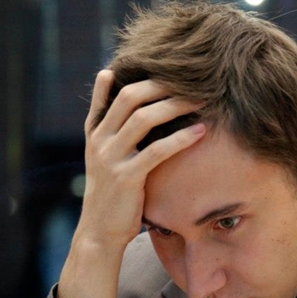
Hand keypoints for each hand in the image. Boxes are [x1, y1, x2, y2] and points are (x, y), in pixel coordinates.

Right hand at [56, 70, 205, 297]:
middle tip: (189, 80)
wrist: (99, 234)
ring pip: (143, 117)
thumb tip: (143, 124)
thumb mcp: (108, 165)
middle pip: (129, 96)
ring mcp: (111, 158)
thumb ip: (118, 141)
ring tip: (200, 100)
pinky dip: (180, 139)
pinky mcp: (127, 177)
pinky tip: (201, 132)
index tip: (158, 63)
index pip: (108, 94)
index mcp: (95, 135)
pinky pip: (156, 150)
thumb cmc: (112, 200)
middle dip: (161, 84)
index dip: (131, 75)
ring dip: (174, 105)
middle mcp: (100, 141)